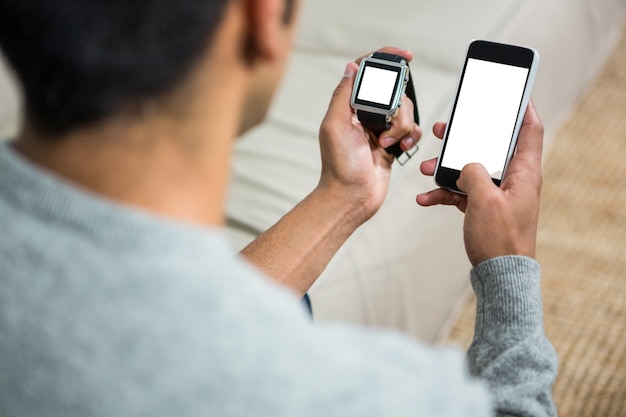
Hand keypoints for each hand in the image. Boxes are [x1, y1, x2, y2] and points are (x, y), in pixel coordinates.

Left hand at [317, 47, 421, 224]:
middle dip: (398, 109)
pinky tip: (399, 149)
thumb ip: (343, 95)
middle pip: (395, 93)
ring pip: (406, 112)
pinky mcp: (393, 144)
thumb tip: (351, 67)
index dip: (387, 60)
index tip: (406, 56)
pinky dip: (410, 137)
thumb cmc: (339, 166)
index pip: (369, 74)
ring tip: (387, 144)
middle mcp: (365, 115)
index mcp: (349, 107)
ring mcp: (380, 130)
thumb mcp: (335, 126)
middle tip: (387, 127)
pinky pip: (412, 131)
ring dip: (402, 127)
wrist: (352, 198)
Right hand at [417, 101, 543, 265]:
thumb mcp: (484, 199)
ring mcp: (497, 193)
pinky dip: (444, 192)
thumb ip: (473, 172)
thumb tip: (466, 165)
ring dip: (447, 167)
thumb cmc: (500, 238)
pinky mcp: (483, 207)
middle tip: (446, 127)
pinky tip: (424, 198)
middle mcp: (513, 179)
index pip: (529, 130)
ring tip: (426, 167)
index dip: (523, 108)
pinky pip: (462, 191)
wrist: (498, 274)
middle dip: (465, 137)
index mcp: (524, 172)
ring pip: (470, 168)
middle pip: (490, 146)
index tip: (513, 92)